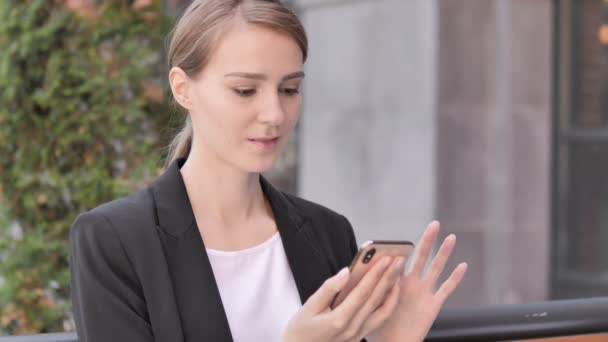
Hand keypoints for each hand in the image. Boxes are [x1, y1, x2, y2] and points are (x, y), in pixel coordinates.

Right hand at [283, 255, 404, 341]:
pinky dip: (388, 305)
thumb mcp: (308, 307)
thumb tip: (346, 272)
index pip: (363, 292)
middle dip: (389, 278)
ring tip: (398, 274)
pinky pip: (379, 320)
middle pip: (376, 299)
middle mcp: (353, 329)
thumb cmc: (300, 331)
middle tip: (399, 260)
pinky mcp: (359, 338)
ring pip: (382, 312)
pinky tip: (390, 293)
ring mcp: (358, 335)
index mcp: (339, 320)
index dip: (375, 274)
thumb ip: (328, 289)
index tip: (385, 259)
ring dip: (392, 291)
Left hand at [368, 221, 467, 341]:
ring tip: (450, 237)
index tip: (399, 238)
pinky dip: (455, 278)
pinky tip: (462, 266)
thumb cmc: (378, 327)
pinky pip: (446, 289)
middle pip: (421, 257)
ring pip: (436, 269)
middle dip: (427, 241)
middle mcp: (411, 283)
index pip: (398, 260)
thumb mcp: (370, 305)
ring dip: (444, 253)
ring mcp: (424, 293)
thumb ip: (369, 288)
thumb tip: (353, 272)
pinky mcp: (433, 305)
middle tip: (434, 224)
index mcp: (395, 282)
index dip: (399, 249)